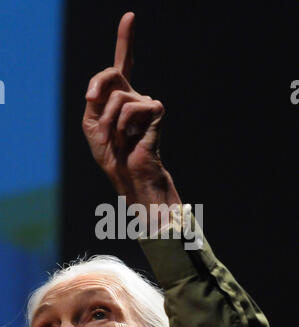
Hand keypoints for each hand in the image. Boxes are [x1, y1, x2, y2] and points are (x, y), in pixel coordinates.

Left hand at [82, 12, 180, 209]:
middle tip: (91, 101)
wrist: (124, 173)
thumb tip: (108, 88)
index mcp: (118, 97)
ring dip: (107, 120)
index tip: (130, 16)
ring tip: (113, 138)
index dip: (125, 40)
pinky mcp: (155, 111)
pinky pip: (129, 107)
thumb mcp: (92, 122)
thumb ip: (96, 99)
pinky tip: (127, 138)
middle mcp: (134, 95)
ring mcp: (146, 102)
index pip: (122, 64)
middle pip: (112, 73)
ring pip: (118, 97)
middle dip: (97, 87)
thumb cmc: (110, 152)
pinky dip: (120, 125)